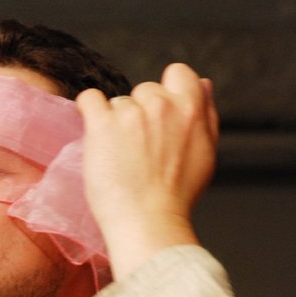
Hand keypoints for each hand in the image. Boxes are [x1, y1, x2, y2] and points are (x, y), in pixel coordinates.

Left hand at [76, 63, 218, 279]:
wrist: (148, 223)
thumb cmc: (177, 195)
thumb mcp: (206, 152)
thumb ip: (206, 113)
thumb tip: (203, 83)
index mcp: (192, 110)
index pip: (179, 73)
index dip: (168, 89)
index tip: (159, 114)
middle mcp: (162, 106)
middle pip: (145, 91)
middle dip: (141, 113)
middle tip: (140, 148)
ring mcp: (131, 113)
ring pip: (118, 102)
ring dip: (116, 122)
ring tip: (122, 157)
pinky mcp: (102, 124)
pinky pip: (90, 99)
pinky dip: (89, 112)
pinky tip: (97, 135)